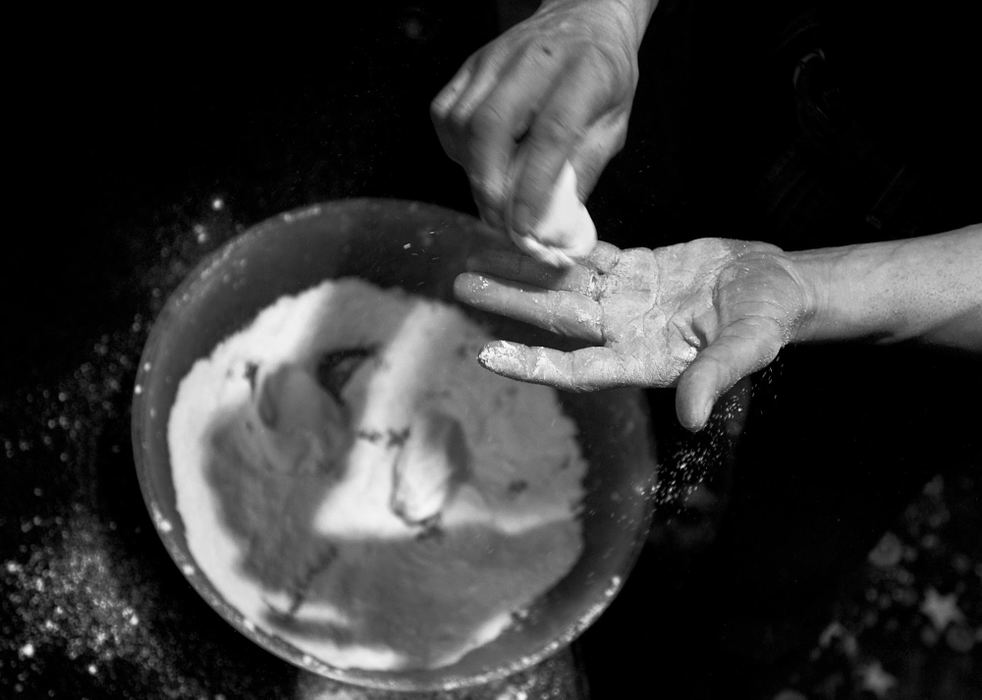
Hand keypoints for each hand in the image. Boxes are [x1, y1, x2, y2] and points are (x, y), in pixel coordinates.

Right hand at [431, 0, 650, 236]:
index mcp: (583, 72)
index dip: (533, 187)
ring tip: (491, 193)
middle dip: (488, 185)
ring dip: (470, 170)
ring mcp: (496, 59)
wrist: (584, 17)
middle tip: (499, 220)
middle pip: (491, 126)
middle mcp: (534, 59)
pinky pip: (446, 112)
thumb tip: (557, 220)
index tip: (526, 226)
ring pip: (462, 121)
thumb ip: (586, 168)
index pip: (550, 134)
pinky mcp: (472, 64)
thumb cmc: (603, 74)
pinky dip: (454, 147)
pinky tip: (476, 161)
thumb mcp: (616, 122)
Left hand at [454, 239, 812, 430]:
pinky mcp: (635, 269)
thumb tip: (691, 419)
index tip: (488, 354)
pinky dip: (560, 246)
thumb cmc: (770, 323)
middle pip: (556, 319)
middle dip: (510, 304)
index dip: (534, 363)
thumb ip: (716, 378)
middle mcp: (623, 332)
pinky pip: (589, 258)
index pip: (577, 367)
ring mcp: (626, 300)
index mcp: (642, 359)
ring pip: (564, 285)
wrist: (779, 287)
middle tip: (462, 287)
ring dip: (523, 272)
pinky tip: (528, 231)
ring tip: (477, 256)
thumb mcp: (749, 349)